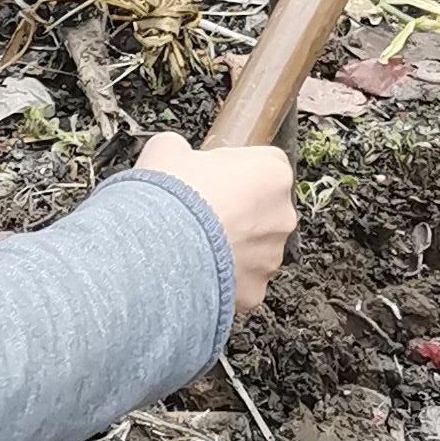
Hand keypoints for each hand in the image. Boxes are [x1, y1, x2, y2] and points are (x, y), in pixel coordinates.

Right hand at [136, 132, 296, 312]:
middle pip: (264, 209)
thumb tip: (177, 154)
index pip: (266, 163)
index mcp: (272, 174)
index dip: (237, 169)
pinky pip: (241, 281)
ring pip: (255, 249)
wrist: (157, 250)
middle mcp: (282, 216)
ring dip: (232, 246)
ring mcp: (271, 257)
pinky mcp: (255, 291)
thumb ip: (184, 150)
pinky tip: (196, 269)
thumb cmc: (170, 197)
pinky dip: (222, 278)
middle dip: (239, 211)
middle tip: (201, 212)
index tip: (215, 176)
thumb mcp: (167, 149)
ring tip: (194, 244)